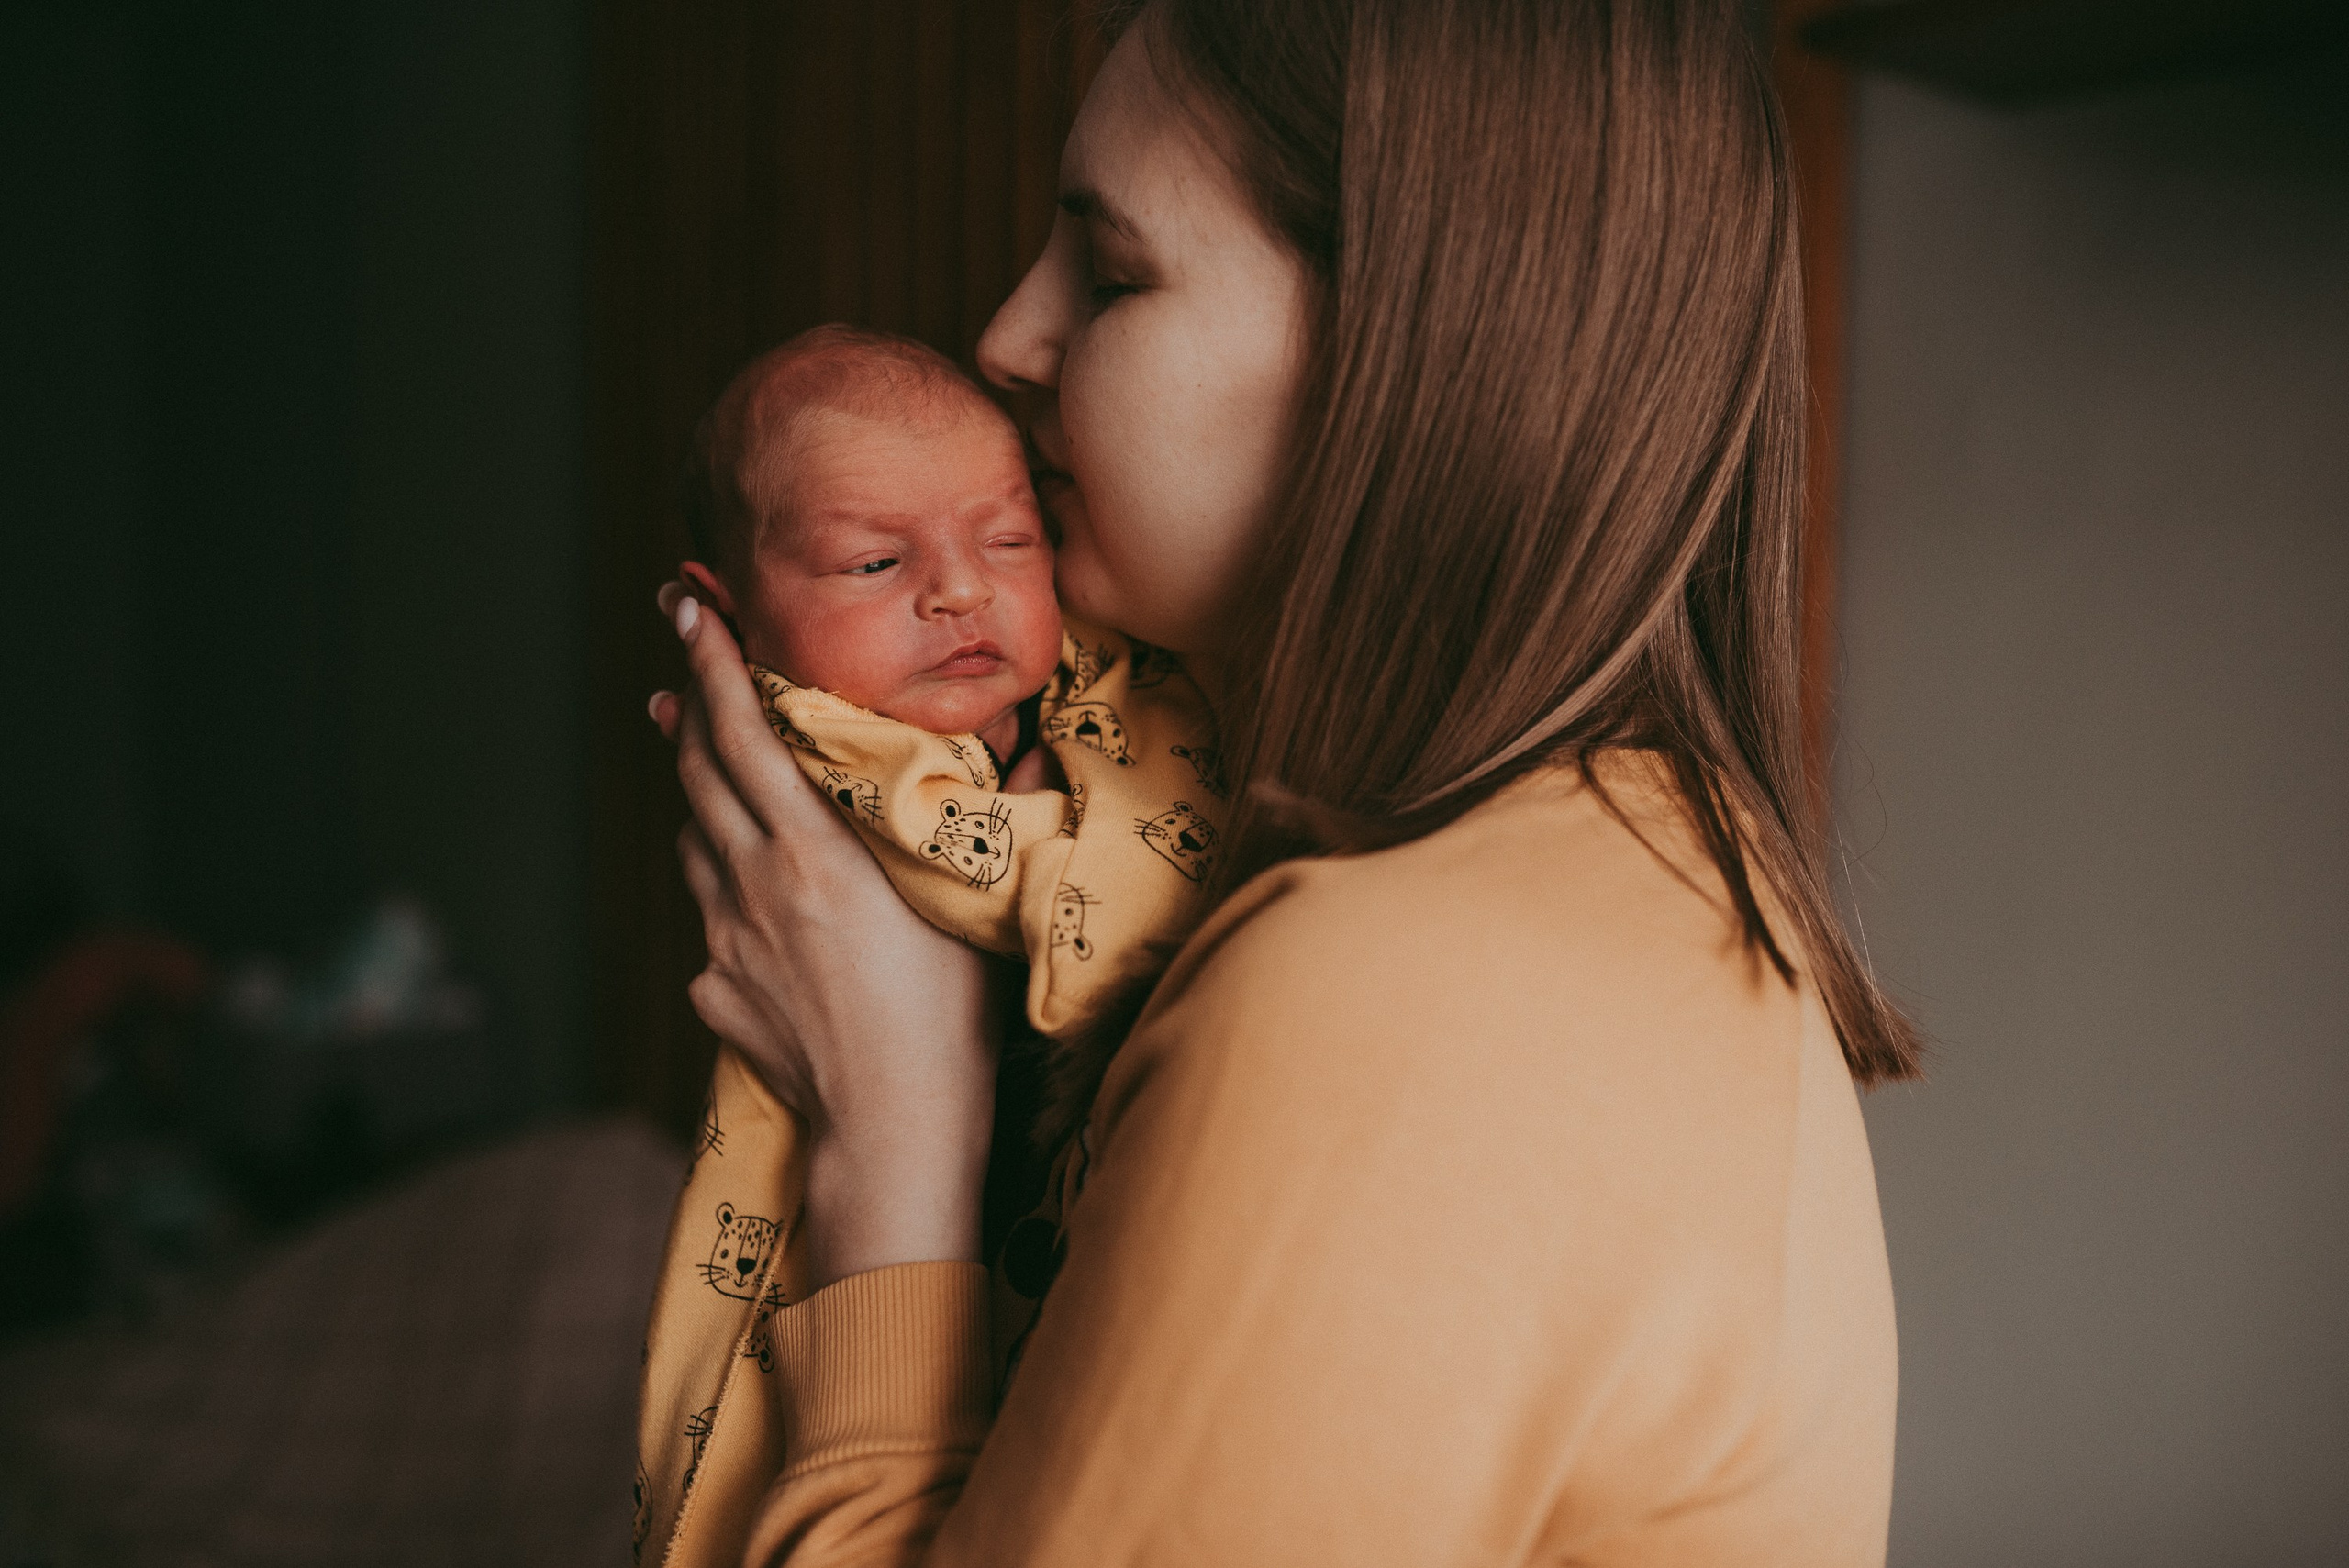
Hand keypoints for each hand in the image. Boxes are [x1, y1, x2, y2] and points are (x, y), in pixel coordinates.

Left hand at [650, 581, 996, 1287]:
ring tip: (696, 745)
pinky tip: (748, 890)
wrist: (891, 1131)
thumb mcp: (968, 903)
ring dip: (696, 784)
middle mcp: (753, 883)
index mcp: (811, 851)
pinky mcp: (715, 989)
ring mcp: (725, 938)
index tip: (691, 608)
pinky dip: (724, 883)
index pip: (745, 732)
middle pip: (699, 770)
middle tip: (684, 642)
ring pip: (695, 838)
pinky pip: (713, 917)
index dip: (715, 662)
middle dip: (688, 698)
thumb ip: (978, 815)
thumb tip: (1028, 737)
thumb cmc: (949, 1019)